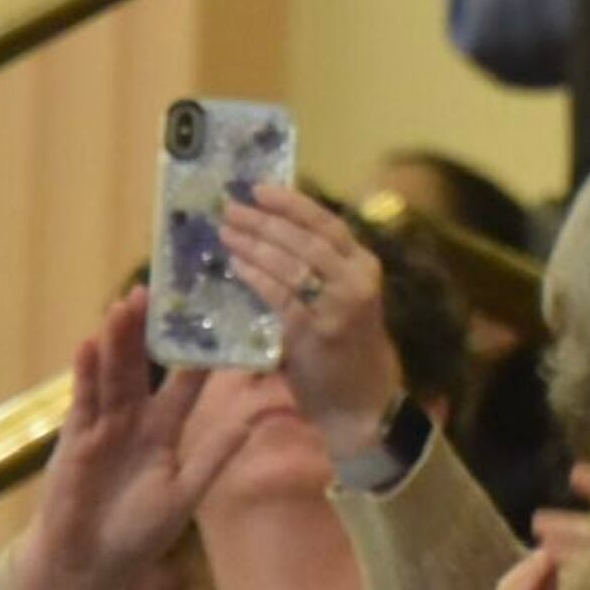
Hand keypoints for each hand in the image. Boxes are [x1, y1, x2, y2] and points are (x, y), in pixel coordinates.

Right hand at [10, 294, 249, 589]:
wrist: (87, 566)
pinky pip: (83, 401)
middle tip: (159, 288)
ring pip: (113, 374)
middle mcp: (136, 419)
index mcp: (168, 429)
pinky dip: (86, 374)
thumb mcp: (187, 491)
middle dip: (150, 330)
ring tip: (125, 304)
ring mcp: (103, 426)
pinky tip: (89, 343)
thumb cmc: (138, 533)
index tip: (215, 314)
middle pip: (145, 365)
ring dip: (118, 340)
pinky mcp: (75, 440)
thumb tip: (260, 418)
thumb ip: (217, 452)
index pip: (187, 380)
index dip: (200, 350)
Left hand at [220, 187, 406, 458]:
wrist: (361, 402)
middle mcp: (357, 280)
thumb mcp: (341, 300)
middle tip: (230, 207)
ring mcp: (339, 306)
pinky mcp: (315, 332)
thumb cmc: (344, 348)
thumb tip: (267, 238)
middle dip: (265, 219)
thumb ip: (315, 273)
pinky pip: (279, 296)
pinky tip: (235, 266)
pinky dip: (255, 277)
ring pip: (291, 263)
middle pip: (306, 238)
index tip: (260, 187)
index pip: (327, 224)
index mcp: (364, 266)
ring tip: (225, 231)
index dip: (293, 203)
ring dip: (254, 243)